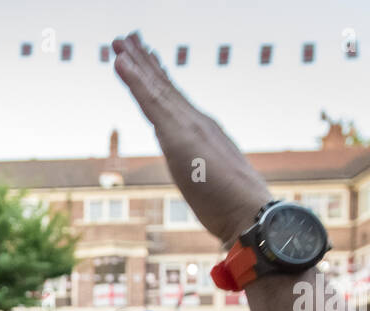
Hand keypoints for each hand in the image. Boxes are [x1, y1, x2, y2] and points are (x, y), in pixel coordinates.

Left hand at [111, 33, 271, 242]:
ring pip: (156, 87)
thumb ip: (207, 183)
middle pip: (165, 87)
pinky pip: (151, 100)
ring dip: (135, 61)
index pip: (176, 102)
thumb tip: (208, 192)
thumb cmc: (235, 210)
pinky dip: (135, 79)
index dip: (159, 79)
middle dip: (145, 62)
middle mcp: (197, 123)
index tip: (148, 59)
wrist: (251, 214)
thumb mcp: (213, 191)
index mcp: (204, 134)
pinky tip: (120, 61)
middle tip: (127, 38)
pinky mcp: (179, 135)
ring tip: (118, 41)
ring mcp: (189, 126)